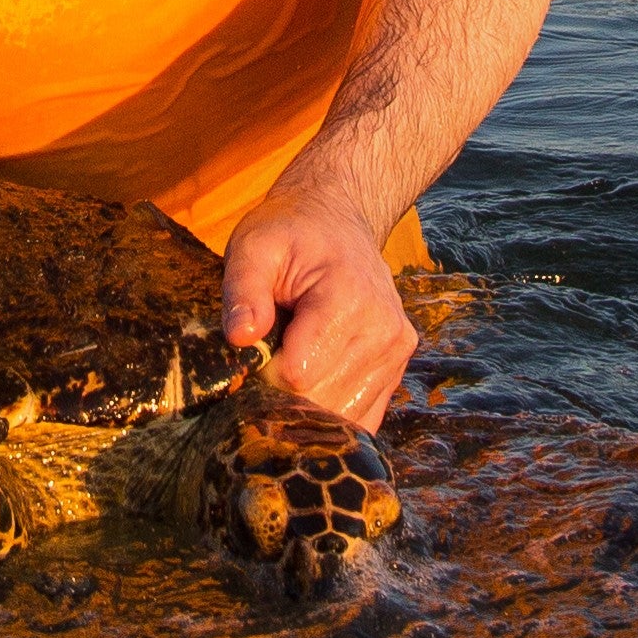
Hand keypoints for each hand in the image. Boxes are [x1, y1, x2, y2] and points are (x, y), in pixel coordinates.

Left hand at [220, 192, 417, 429]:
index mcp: (349, 299)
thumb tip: (241, 338)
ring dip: (308, 403)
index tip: (255, 348)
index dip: (265, 373)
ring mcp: (396, 354)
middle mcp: (384, 331)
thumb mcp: (254, 247)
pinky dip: (331, 410)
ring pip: (342, 417)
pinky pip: (362, 417)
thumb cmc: (289, 233)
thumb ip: (243, 290)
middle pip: (322, 402)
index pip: (300, 375)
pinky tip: (313, 381)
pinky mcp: (397, 369)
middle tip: (268, 357)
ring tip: (292, 360)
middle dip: (284, 393)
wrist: (337, 220)